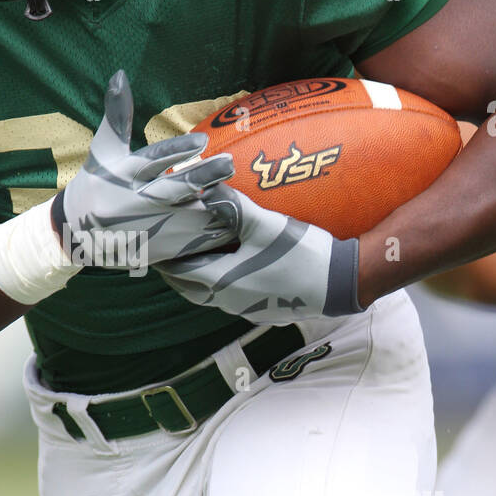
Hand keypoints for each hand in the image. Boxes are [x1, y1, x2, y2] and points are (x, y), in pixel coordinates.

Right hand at [52, 72, 235, 268]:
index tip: (202, 140)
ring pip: (189, 216)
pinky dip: (213, 231)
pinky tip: (232, 220)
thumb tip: (121, 74)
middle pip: (175, 187)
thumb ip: (116, 116)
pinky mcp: (160, 249)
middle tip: (230, 163)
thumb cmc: (95, 183)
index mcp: (123, 175)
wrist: (77, 234)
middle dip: (204, 175)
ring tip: (235, 195)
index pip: (153, 160)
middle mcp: (137, 201)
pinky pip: (193, 241)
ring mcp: (150, 228)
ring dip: (214, 205)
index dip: (177, 151)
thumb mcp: (101, 151)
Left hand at [155, 185, 361, 322]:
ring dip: (197, 278)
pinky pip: (230, 297)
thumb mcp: (266, 225)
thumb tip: (207, 186)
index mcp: (223, 283)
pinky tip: (228, 265)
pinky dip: (219, 282)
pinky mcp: (263, 309)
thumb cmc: (301, 254)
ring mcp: (247, 309)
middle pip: (190, 289)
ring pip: (209, 295)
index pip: (180, 272)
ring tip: (193, 256)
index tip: (153, 244)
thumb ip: (234, 206)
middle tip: (167, 251)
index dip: (165, 259)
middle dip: (176, 271)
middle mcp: (229, 301)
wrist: (341, 283)